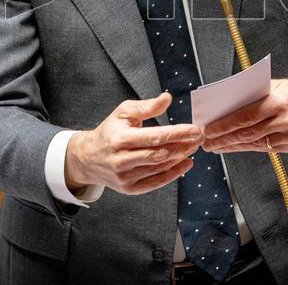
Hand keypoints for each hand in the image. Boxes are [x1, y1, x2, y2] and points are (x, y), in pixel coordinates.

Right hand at [65, 92, 203, 194]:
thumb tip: (167, 98)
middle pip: (159, 155)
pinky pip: (155, 182)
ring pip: (159, 168)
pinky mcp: (128, 189)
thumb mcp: (123, 112)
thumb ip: (147, 106)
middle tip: (199, 138)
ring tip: (193, 147)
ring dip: (180, 158)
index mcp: (119, 140)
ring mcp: (124, 177)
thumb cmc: (109, 131)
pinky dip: (173, 174)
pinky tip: (185, 164)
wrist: (88, 158)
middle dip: (183, 146)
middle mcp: (121, 160)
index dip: (178, 134)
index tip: (195, 129)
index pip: (154, 137)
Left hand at [203, 78, 287, 153]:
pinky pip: (267, 148)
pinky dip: (249, 148)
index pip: (245, 116)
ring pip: (256, 144)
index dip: (225, 125)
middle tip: (207, 142)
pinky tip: (236, 147)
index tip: (208, 130)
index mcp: (278, 101)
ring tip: (217, 147)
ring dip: (233, 147)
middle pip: (248, 133)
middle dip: (224, 139)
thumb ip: (253, 94)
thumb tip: (225, 105)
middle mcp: (286, 120)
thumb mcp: (274, 85)